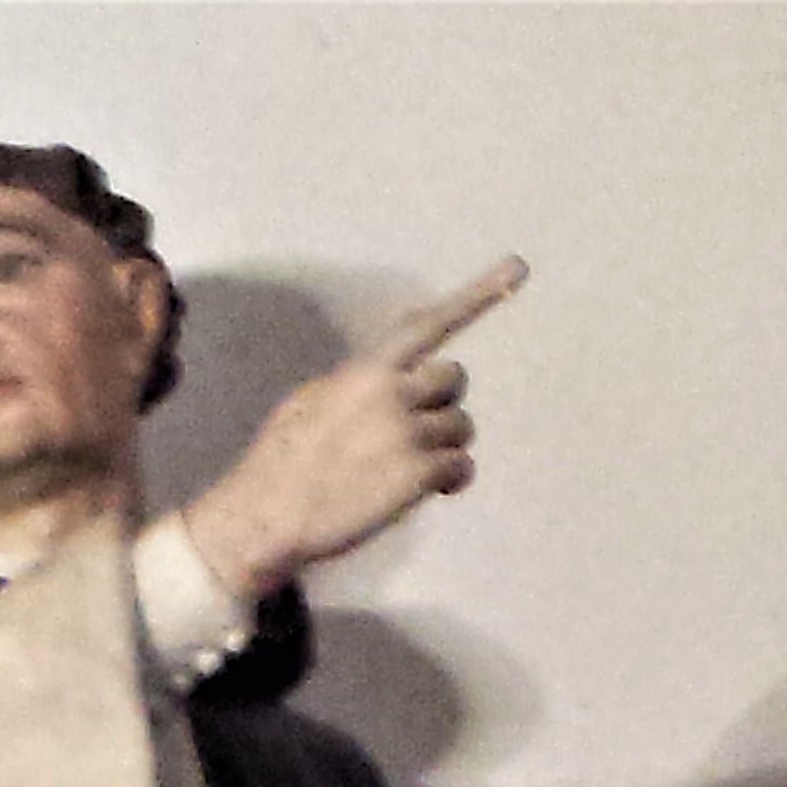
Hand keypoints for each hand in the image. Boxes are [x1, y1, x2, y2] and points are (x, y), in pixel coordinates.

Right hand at [183, 258, 525, 602]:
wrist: (267, 515)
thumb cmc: (281, 464)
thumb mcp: (312, 401)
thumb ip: (355, 387)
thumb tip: (379, 387)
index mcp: (365, 369)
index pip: (427, 324)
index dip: (477, 295)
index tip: (520, 270)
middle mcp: (392, 392)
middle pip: (454, 379)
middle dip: (443, 404)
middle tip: (419, 434)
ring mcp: (406, 432)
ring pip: (461, 427)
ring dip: (446, 449)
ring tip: (415, 471)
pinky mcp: (416, 474)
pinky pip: (460, 467)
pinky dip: (453, 480)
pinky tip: (435, 492)